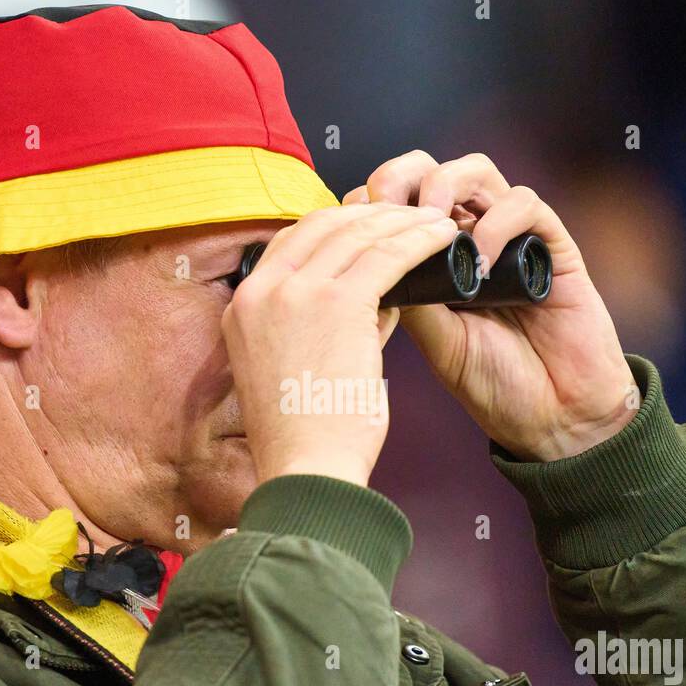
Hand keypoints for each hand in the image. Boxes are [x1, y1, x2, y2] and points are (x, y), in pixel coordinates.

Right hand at [221, 202, 457, 486]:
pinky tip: (442, 237)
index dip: (338, 225)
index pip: (292, 241)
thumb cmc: (308, 436)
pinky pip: (387, 254)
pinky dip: (419, 240)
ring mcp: (295, 292)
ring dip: (403, 221)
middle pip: (324, 224)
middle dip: (373, 214)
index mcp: (243, 306)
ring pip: (359, 232)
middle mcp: (262, 290)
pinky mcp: (338, 303)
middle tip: (412, 215)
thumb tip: (381, 298)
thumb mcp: (295, 368)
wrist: (307, 471)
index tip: (373, 227)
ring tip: (436, 221)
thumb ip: (328, 326)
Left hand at [344, 150, 636, 460]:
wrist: (554, 418)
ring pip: (476, 171)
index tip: (349, 221)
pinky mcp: (551, 245)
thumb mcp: (436, 342)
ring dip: (446, 184)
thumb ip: (411, 298)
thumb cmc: (495, 384)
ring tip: (431, 221)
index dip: (371, 200)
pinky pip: (524, 203)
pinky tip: (484, 262)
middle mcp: (470, 238)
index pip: (397, 201)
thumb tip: (369, 258)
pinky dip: (498, 222)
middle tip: (385, 205)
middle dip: (401, 176)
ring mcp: (511, 237)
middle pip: (431, 171)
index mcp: (433, 259)